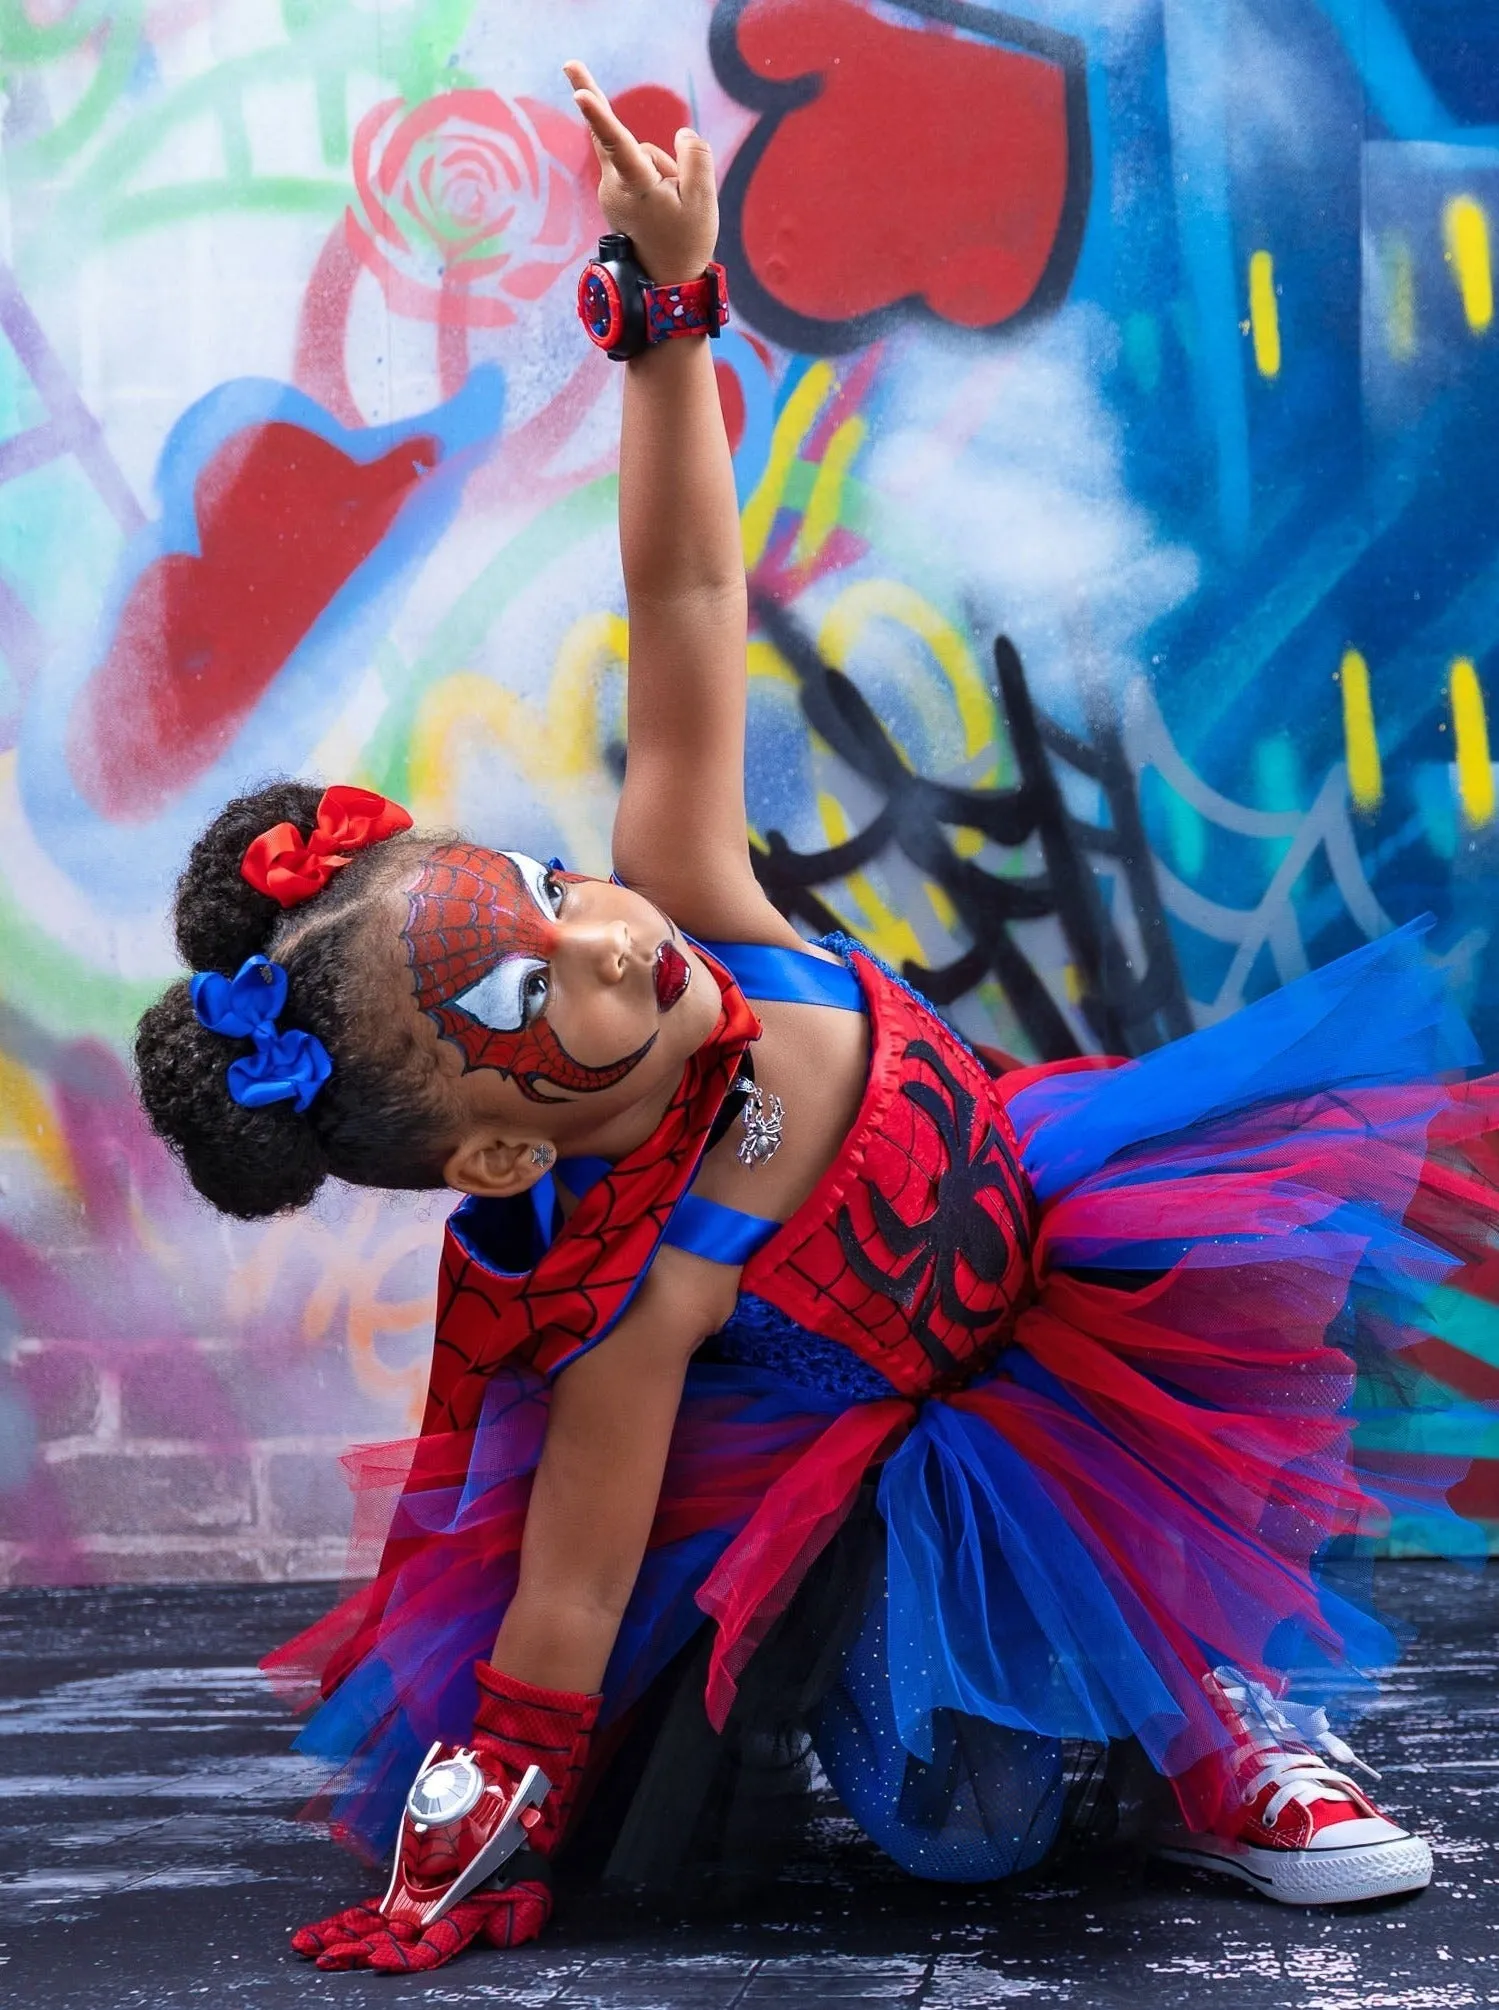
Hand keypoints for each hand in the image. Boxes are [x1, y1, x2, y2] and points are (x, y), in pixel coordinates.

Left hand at [291, 1880, 551, 1972]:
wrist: (507, 1829)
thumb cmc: (518, 1861)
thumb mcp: (530, 1890)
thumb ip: (522, 1914)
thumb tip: (510, 1931)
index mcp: (458, 1923)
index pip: (428, 1951)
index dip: (402, 1959)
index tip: (377, 1962)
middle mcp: (432, 1921)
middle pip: (388, 1944)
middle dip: (354, 1953)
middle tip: (323, 1960)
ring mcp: (415, 1909)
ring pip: (372, 1931)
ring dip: (341, 1940)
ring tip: (309, 1949)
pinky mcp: (405, 1893)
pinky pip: (371, 1912)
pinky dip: (346, 1922)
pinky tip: (320, 1934)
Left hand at [564, 59, 717, 283]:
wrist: (665, 283)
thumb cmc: (686, 243)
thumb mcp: (703, 200)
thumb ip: (696, 157)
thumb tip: (681, 134)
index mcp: (635, 186)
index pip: (617, 143)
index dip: (600, 115)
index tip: (579, 93)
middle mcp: (614, 186)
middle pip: (622, 138)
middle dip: (603, 109)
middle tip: (568, 63)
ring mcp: (610, 191)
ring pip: (640, 155)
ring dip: (661, 170)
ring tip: (674, 208)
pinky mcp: (613, 195)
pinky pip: (634, 166)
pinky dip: (651, 174)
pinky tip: (664, 199)